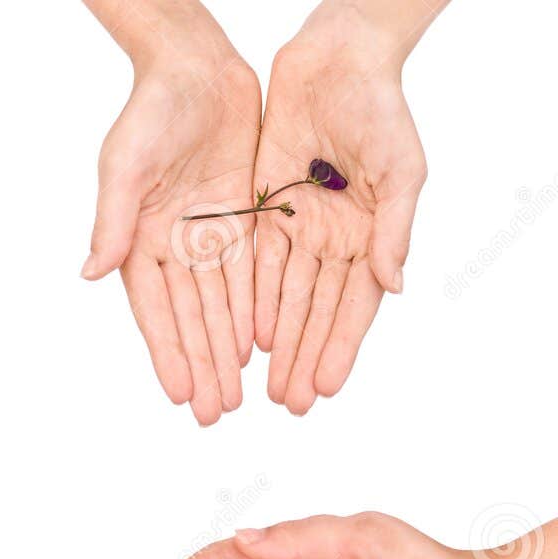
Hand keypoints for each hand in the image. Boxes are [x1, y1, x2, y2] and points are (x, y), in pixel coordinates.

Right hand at [82, 17, 260, 425]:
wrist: (194, 64)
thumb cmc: (149, 110)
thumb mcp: (124, 166)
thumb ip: (112, 223)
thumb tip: (91, 274)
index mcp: (139, 241)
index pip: (157, 312)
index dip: (170, 354)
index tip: (181, 394)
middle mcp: (174, 247)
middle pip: (193, 318)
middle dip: (203, 367)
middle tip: (215, 413)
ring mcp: (208, 234)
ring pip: (223, 304)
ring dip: (227, 350)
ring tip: (237, 395)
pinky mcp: (243, 216)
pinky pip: (251, 272)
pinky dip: (254, 309)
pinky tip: (259, 346)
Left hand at [254, 6, 428, 412]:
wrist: (335, 62)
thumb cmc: (381, 109)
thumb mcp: (401, 170)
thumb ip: (394, 230)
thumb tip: (395, 286)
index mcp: (370, 235)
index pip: (351, 306)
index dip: (337, 347)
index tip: (323, 388)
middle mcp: (333, 240)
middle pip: (313, 313)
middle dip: (301, 360)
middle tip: (288, 406)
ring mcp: (297, 229)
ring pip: (282, 300)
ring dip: (275, 345)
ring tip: (262, 388)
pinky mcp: (263, 212)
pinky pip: (255, 268)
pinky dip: (252, 304)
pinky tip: (246, 340)